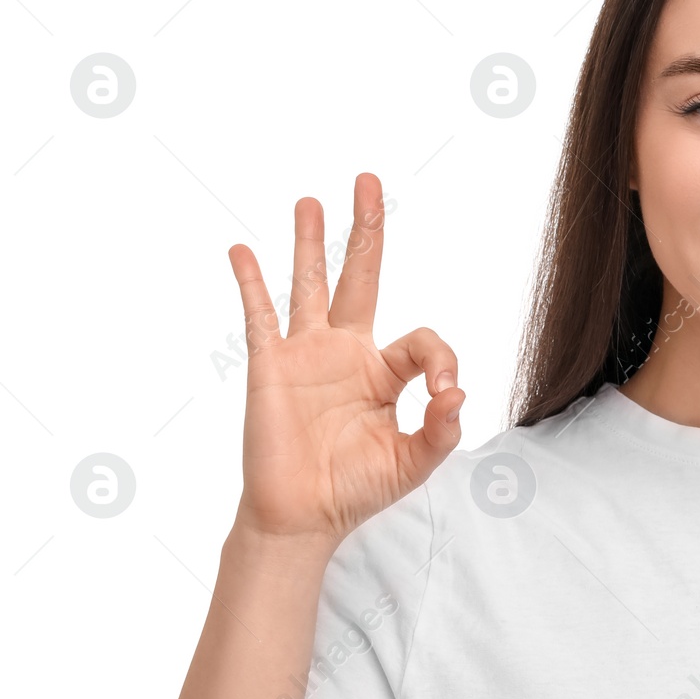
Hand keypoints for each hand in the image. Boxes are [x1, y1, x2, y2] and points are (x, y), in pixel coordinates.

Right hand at [225, 172, 464, 544]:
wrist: (302, 518)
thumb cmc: (357, 489)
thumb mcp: (414, 462)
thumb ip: (441, 429)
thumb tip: (458, 393)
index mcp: (384, 372)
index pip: (421, 340)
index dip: (441, 359)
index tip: (444, 393)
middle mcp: (346, 352)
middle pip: (359, 276)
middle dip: (366, 230)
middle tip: (368, 181)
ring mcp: (306, 355)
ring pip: (309, 284)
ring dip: (309, 241)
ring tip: (310, 200)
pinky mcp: (271, 367)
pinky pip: (260, 316)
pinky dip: (251, 282)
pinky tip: (242, 250)